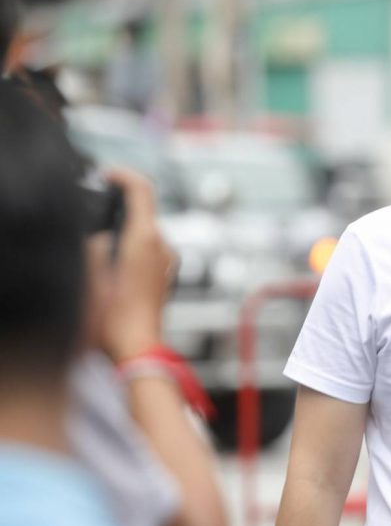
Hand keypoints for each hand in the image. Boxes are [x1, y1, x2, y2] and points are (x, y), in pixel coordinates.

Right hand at [100, 167, 174, 362]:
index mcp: (146, 238)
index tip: (105, 174)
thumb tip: (96, 234)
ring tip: (96, 237)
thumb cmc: (113, 319)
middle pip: (143, 209)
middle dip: (118, 203)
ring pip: (144, 230)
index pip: (142, 187)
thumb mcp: (88, 275)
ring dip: (123, 227)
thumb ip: (91, 244)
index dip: (122, 174)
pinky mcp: (164, 276)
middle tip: (93, 202)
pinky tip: (109, 261)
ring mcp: (166, 262)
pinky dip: (129, 245)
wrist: (137, 351)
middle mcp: (163, 245)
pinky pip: (147, 249)